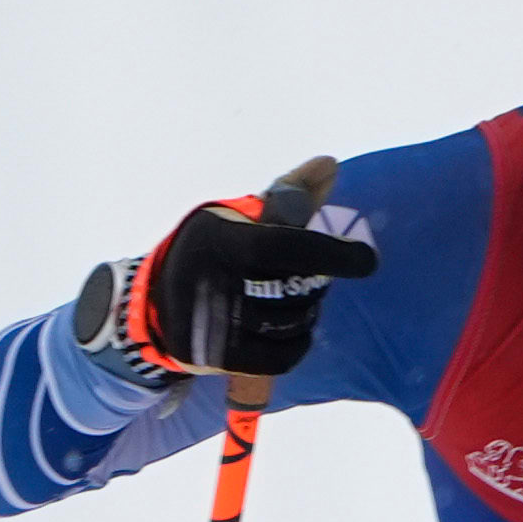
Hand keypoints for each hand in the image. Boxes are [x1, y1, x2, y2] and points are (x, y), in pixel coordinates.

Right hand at [100, 160, 374, 383]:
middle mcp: (207, 278)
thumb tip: (329, 164)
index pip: (284, 245)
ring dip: (306, 312)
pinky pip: (279, 357)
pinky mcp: (209, 355)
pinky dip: (296, 343)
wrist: (156, 303)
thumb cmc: (214, 251)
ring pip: (289, 323)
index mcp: (217, 236)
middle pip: (292, 287)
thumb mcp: (240, 216)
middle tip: (309, 277)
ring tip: (294, 301)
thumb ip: (289, 193)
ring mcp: (206, 321)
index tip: (366, 259)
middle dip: (313, 282)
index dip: (330, 252)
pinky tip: (292, 330)